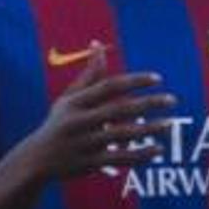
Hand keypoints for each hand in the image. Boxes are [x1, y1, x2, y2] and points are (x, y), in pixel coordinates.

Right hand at [15, 69, 173, 183]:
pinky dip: (141, 154)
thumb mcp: (69, 99)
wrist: (36, 159)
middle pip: (120, 109)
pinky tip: (159, 149)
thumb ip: (89, 75)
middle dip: (148, 103)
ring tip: (170, 123)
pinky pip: (120, 158)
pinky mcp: (90, 163)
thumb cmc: (59, 124)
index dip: (135, 81)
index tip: (158, 79)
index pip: (110, 86)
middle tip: (173, 99)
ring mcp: (85, 143)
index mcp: (75, 102)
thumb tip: (98, 45)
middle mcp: (80, 121)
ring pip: (123, 134)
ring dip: (149, 129)